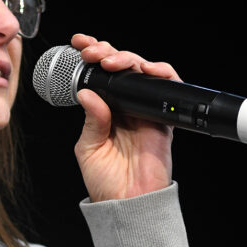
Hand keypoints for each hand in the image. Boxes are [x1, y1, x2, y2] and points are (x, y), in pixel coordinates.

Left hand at [70, 33, 179, 202]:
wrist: (127, 202)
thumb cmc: (105, 181)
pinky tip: (144, 69)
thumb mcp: (88, 147)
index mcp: (105, 111)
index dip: (91, 56)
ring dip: (126, 58)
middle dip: (106, 51)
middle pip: (121, 67)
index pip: (99, 75)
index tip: (78, 44)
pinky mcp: (163, 118)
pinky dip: (160, 72)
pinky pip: (168, 88)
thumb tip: (88, 92)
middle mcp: (125, 106)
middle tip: (91, 52)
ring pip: (141, 71)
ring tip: (109, 61)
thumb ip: (91, 119)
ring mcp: (144, 110)